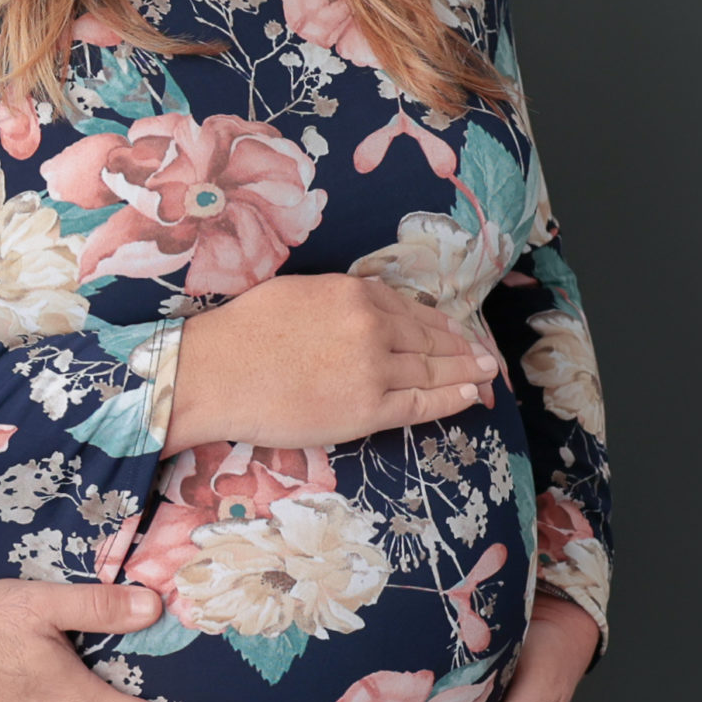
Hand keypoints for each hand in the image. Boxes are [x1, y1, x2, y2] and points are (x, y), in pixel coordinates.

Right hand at [166, 274, 497, 454]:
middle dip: (461, 347)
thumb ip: (340, 298)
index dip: (440, 323)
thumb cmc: (243, 331)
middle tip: (483, 354)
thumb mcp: (298, 292)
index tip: (456, 330)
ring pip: (432, 370)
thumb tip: (366, 305)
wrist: (216, 373)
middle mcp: (373, 326)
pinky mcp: (367, 409)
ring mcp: (374, 369)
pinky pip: (421, 404)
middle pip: (429, 339)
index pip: (411, 308)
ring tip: (485, 374)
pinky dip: (451, 399)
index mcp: (354, 293)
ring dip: (465, 372)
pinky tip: (469, 395)